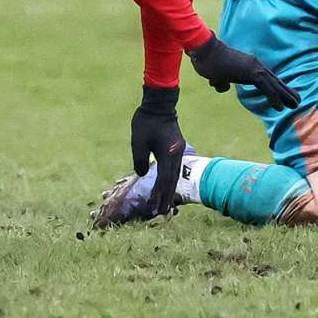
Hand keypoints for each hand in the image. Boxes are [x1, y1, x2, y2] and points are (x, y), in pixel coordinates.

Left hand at [129, 86, 184, 218]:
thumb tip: (143, 175)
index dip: (158, 194)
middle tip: (160, 213)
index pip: (163, 179)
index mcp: (167, 154)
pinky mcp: (177, 148)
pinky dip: (170, 180)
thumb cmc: (146, 121)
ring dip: (169, 190)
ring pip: (175, 176)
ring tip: (164, 204)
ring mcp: (179, 151)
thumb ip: (139, 160)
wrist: (160, 104)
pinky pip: (175, 169)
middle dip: (166, 197)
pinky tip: (166, 186)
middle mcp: (176, 154)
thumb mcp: (138, 141)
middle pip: (172, 181)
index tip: (153, 207)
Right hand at [188, 34, 299, 108]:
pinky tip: (280, 108)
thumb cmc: (207, 61)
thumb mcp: (215, 75)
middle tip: (297, 101)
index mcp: (248, 64)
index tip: (284, 95)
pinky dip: (274, 98)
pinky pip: (267, 88)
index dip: (276, 87)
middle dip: (286, 91)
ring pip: (274, 84)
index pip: (266, 77)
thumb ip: (221, 81)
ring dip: (285, 95)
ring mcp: (254, 68)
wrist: (204, 51)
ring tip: (295, 105)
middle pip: (274, 80)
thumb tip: (222, 87)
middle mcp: (255, 64)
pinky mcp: (251, 73)